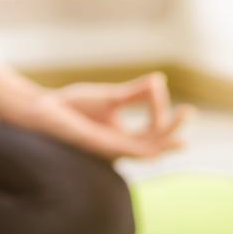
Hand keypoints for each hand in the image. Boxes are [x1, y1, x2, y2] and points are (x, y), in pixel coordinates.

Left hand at [11, 73, 193, 160]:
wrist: (43, 110)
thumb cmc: (72, 106)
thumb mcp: (112, 97)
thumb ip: (136, 93)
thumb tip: (160, 81)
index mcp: (125, 137)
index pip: (154, 129)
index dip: (161, 109)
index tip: (157, 85)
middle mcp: (121, 147)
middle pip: (156, 143)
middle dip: (174, 130)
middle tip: (190, 112)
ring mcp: (111, 150)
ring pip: (145, 151)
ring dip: (163, 142)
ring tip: (181, 135)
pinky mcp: (99, 148)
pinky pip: (125, 152)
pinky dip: (142, 150)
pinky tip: (154, 148)